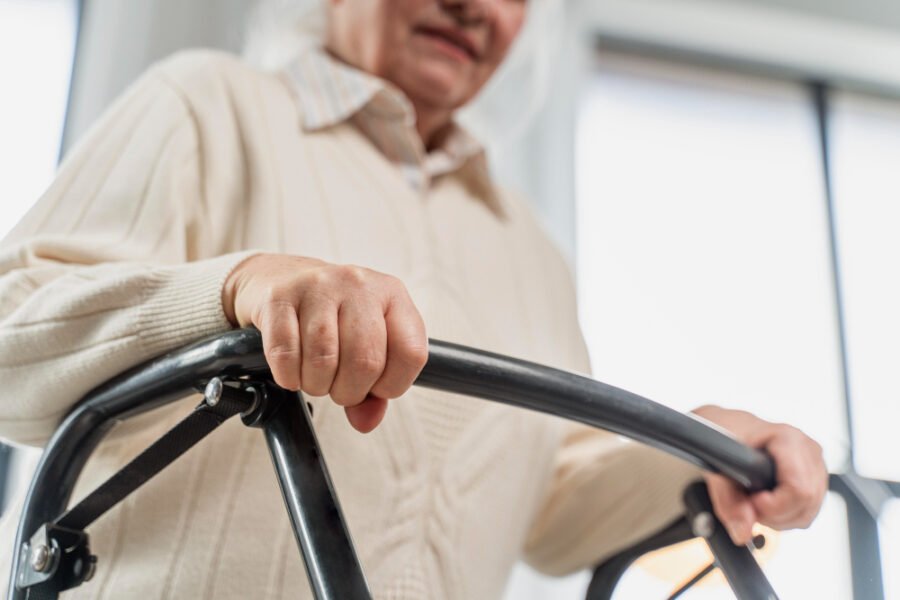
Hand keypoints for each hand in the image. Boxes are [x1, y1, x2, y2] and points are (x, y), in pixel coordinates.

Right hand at [222, 254, 427, 432]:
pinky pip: (285, 353)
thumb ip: (376, 389)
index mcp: (392, 295)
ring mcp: (319, 286)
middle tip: (337, 387)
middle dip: (349, 391)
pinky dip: (288, 375)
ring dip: (317, 384)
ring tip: (315, 377)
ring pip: (324, 359)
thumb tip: (366, 421)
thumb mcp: (365, 343)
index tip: (374, 388)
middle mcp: (360, 285)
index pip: (411, 353)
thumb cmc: (331, 316)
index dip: (392, 385)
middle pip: (365, 361)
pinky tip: (291, 370)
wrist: (280, 278)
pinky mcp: (280, 296)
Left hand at [691, 405, 827, 545]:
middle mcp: (809, 450)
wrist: (726, 428)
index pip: (799, 490)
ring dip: (777, 518)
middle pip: (805, 504)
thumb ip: (728, 501)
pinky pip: (806, 512)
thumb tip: (743, 532)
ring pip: (807, 513)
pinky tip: (765, 502)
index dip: (772, 505)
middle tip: (748, 503)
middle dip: (773, 514)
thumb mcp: (716, 466)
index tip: (750, 500)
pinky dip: (783, 515)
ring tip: (753, 501)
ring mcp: (816, 465)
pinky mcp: (814, 479)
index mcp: (789, 439)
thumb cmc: (723, 438)